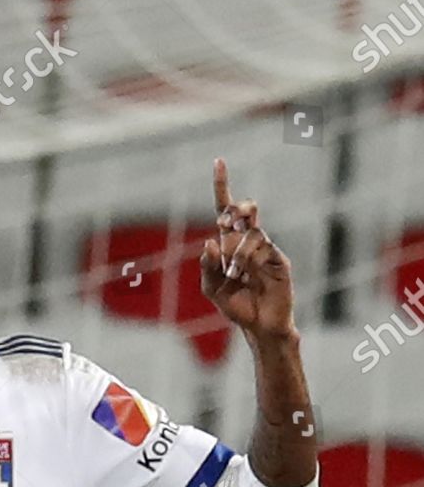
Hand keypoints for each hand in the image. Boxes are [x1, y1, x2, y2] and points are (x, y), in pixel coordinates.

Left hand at [200, 158, 295, 338]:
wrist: (259, 325)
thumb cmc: (236, 306)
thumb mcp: (212, 288)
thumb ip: (207, 266)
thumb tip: (209, 241)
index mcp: (229, 243)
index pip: (226, 209)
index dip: (222, 186)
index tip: (218, 161)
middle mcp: (248, 241)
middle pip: (243, 210)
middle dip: (236, 211)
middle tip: (227, 223)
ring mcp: (265, 249)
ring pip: (250, 233)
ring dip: (236, 253)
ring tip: (235, 275)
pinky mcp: (279, 259)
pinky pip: (262, 248)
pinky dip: (247, 260)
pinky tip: (244, 275)